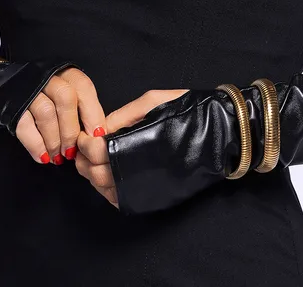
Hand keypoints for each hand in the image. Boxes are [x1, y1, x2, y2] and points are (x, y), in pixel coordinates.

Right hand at [14, 66, 106, 165]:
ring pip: (45, 112)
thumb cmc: (45, 96)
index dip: (93, 112)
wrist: (6, 86)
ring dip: (54, 140)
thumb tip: (97, 135)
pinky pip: (24, 125)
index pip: (83, 87)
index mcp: (65, 73)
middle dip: (71, 129)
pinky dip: (36, 145)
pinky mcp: (11, 105)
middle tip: (73, 151)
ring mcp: (27, 89)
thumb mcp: (65, 95)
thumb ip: (80, 109)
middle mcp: (46, 76)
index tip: (98, 135)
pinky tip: (43, 157)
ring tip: (58, 157)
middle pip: (65, 98)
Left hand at [74, 88, 189, 207]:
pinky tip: (109, 175)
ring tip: (93, 160)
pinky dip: (107, 190)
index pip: (97, 150)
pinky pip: (120, 200)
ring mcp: (145, 189)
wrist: (220, 132)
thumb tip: (99, 128)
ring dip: (93, 175)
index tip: (83, 135)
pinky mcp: (151, 199)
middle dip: (84, 160)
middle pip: (96, 173)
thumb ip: (124, 115)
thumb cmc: (188, 111)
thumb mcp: (153, 101)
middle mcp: (139, 171)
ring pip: (105, 190)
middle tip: (81, 148)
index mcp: (138, 144)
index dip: (84, 143)